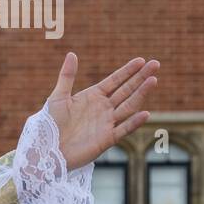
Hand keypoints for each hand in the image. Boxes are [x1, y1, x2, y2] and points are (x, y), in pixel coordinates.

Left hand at [46, 54, 158, 170]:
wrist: (47, 149)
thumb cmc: (50, 124)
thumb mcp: (58, 97)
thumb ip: (67, 76)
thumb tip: (71, 53)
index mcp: (93, 97)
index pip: (115, 81)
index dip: (128, 71)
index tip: (141, 60)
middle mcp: (103, 108)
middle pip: (126, 90)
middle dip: (141, 77)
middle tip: (156, 64)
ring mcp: (107, 123)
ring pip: (129, 106)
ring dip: (141, 94)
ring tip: (153, 80)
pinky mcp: (107, 139)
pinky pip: (123, 129)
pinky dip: (134, 122)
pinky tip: (145, 113)